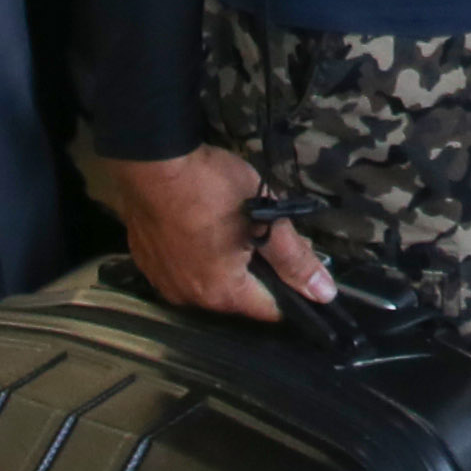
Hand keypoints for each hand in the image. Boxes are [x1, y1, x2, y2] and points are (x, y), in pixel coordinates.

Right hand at [92, 142, 331, 322]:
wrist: (150, 160)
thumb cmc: (212, 188)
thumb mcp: (266, 218)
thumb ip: (295, 260)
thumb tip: (325, 294)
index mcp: (220, 293)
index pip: (268, 310)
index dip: (292, 292)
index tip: (298, 265)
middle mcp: (187, 297)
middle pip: (237, 296)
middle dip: (259, 273)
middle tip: (269, 234)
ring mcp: (161, 279)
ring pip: (208, 281)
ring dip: (226, 264)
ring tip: (236, 227)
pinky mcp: (144, 258)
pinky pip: (181, 267)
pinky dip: (197, 254)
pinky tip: (203, 227)